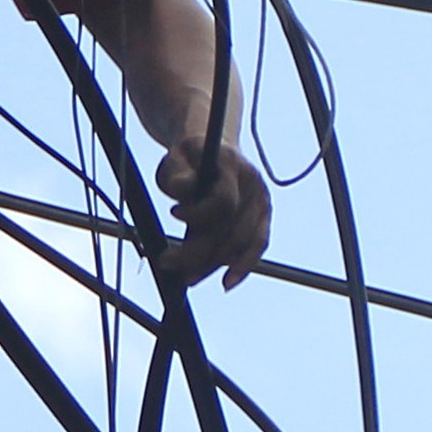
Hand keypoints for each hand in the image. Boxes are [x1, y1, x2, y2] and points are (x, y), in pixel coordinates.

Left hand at [153, 137, 268, 289]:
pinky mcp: (263, 217)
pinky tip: (227, 282)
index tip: (173, 213)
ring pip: (240, 243)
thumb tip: (182, 193)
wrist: (212, 149)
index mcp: (232, 163)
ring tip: (186, 277)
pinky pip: (257, 246)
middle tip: (168, 262)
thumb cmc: (188, 157)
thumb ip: (178, 177)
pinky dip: (243, 266)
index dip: (198, 213)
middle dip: (199, 251)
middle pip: (231, 228)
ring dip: (212, 264)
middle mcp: (253, 183)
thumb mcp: (175, 159)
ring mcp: (262, 201)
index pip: (223, 200)